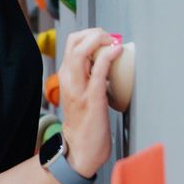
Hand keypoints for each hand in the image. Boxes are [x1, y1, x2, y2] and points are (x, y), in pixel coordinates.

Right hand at [57, 28, 118, 177]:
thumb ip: (88, 77)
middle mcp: (68, 79)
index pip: (71, 42)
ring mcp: (78, 88)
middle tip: (110, 38)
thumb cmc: (85, 123)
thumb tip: (106, 61)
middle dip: (95, 33)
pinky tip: (117, 53)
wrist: (80, 150)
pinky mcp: (92, 99)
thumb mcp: (80, 93)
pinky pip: (98, 71)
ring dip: (100, 41)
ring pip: (81, 51)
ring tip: (113, 43)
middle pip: (74, 41)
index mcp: (66, 76)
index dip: (89, 34)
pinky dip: (108, 57)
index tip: (105, 38)